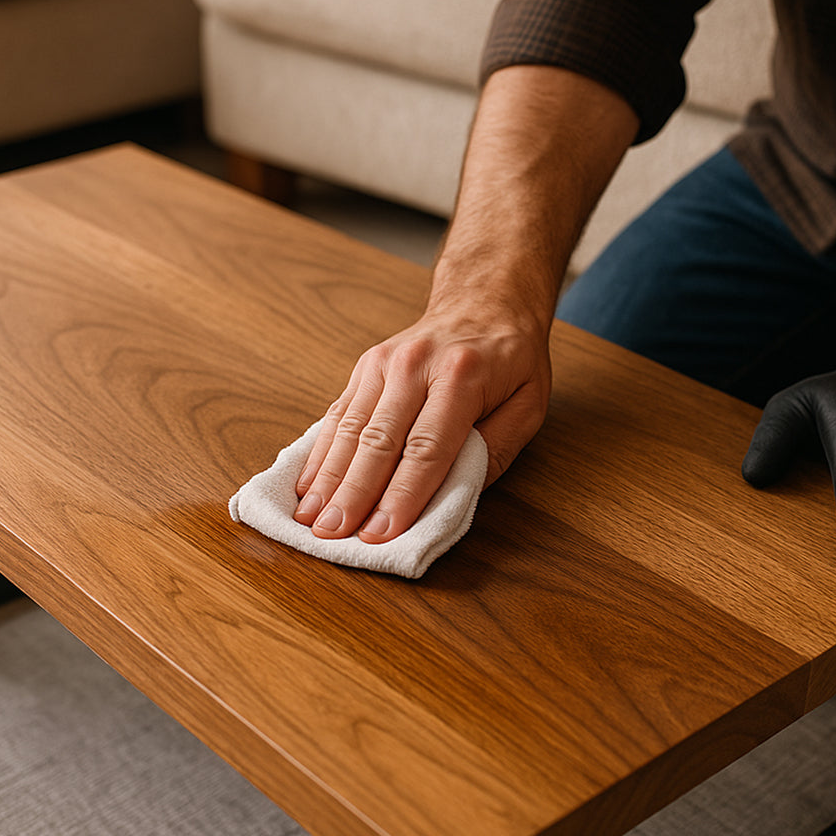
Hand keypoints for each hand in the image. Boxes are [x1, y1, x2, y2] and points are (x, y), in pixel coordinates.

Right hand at [293, 305, 550, 542]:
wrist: (485, 300)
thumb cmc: (511, 360)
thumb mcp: (529, 404)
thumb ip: (496, 449)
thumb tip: (454, 493)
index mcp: (462, 376)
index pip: (427, 448)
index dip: (402, 495)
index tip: (381, 532)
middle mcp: (414, 365)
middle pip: (379, 441)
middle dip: (353, 494)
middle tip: (332, 535)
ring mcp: (383, 363)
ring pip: (350, 429)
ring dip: (328, 479)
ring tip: (309, 519)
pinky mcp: (364, 367)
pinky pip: (338, 415)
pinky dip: (320, 454)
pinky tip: (307, 486)